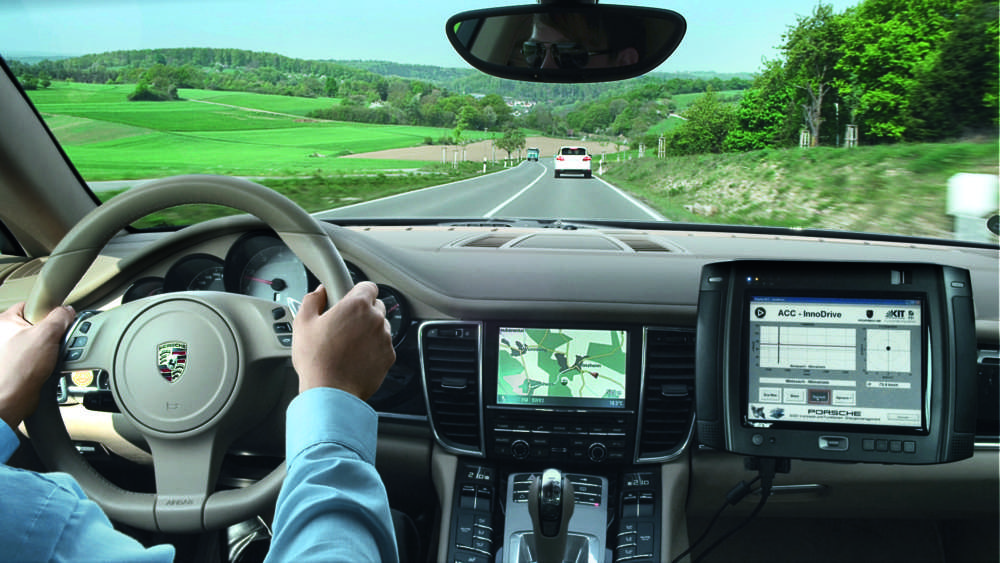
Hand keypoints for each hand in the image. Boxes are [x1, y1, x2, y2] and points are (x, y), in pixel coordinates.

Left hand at [0, 302, 74, 428]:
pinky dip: (46, 362)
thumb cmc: (17, 369)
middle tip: (58, 341)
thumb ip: (60, 317)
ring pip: (39, 343)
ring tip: (53, 358)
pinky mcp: (16, 366)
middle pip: (37, 325)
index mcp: (5, 322)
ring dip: (51, 350)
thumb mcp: (47, 334)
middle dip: (52, 334)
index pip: (31, 305)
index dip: (48, 311)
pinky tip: (48, 368)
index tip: (59, 319)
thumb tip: (67, 311)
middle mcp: (4, 336)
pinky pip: (38, 358)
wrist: (11, 400)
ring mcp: (10, 352)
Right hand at [292, 283, 394, 399]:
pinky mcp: (389, 357)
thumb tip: (319, 292)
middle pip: (376, 306)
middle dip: (362, 312)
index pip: (368, 286)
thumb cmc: (316, 360)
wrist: (330, 392)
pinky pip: (383, 346)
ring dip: (368, 331)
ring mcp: (385, 339)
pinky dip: (373, 349)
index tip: (349, 299)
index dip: (357, 292)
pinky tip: (356, 357)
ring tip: (348, 345)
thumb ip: (312, 300)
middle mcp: (376, 319)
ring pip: (380, 327)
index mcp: (357, 306)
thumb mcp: (303, 324)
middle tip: (344, 325)